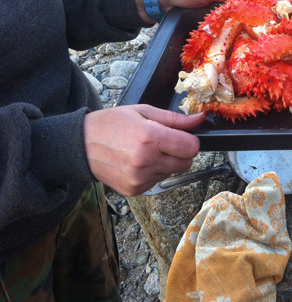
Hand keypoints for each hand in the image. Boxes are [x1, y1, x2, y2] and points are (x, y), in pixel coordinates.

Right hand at [83, 105, 205, 195]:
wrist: (80, 145)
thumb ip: (175, 119)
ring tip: (147, 150)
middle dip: (181, 152)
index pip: (191, 148)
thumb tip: (200, 119)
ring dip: (167, 163)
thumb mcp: (143, 111)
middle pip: (186, 163)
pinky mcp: (134, 190)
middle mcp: (146, 162)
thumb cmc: (111, 124)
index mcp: (150, 138)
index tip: (182, 136)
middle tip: (164, 142)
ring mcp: (140, 179)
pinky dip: (154, 172)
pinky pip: (158, 181)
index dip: (190, 141)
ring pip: (173, 173)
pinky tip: (138, 162)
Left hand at [135, 0, 253, 23]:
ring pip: (235, 9)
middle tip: (255, 23)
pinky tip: (234, 29)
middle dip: (247, 9)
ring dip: (238, 17)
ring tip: (246, 28)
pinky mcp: (214, 10)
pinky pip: (226, 15)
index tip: (262, 11)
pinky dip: (230, 21)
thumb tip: (246, 2)